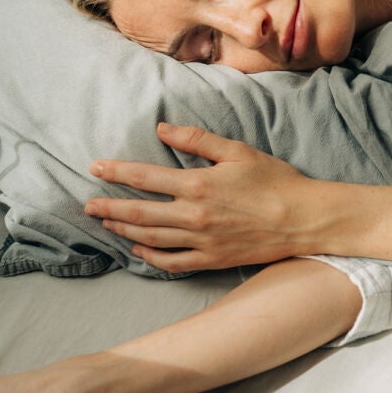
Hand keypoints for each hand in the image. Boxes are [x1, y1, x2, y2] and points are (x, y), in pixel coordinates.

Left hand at [86, 123, 320, 272]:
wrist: (303, 219)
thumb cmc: (274, 180)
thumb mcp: (237, 151)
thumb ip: (196, 140)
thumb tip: (162, 129)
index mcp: (198, 184)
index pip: (145, 177)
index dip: (116, 172)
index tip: (95, 168)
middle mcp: (194, 216)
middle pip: (139, 212)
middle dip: (109, 206)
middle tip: (88, 204)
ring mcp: (201, 241)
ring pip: (150, 238)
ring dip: (124, 229)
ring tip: (106, 223)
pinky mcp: (212, 259)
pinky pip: (172, 263)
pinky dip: (151, 257)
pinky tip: (138, 249)